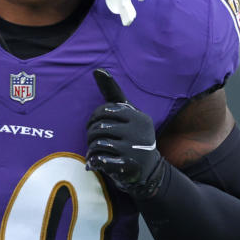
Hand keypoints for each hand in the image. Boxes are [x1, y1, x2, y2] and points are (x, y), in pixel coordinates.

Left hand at [86, 69, 166, 199]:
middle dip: (91, 134)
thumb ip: (112, 93)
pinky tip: (97, 161)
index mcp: (138, 116)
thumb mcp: (128, 113)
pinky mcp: (127, 165)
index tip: (94, 125)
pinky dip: (94, 160)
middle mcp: (138, 131)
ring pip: (97, 143)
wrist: (148, 170)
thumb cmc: (133, 135)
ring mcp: (133, 148)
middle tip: (93, 140)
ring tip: (96, 151)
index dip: (94, 118)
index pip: (104, 110)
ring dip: (92, 148)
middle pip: (99, 127)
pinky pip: (99, 158)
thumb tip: (98, 70)